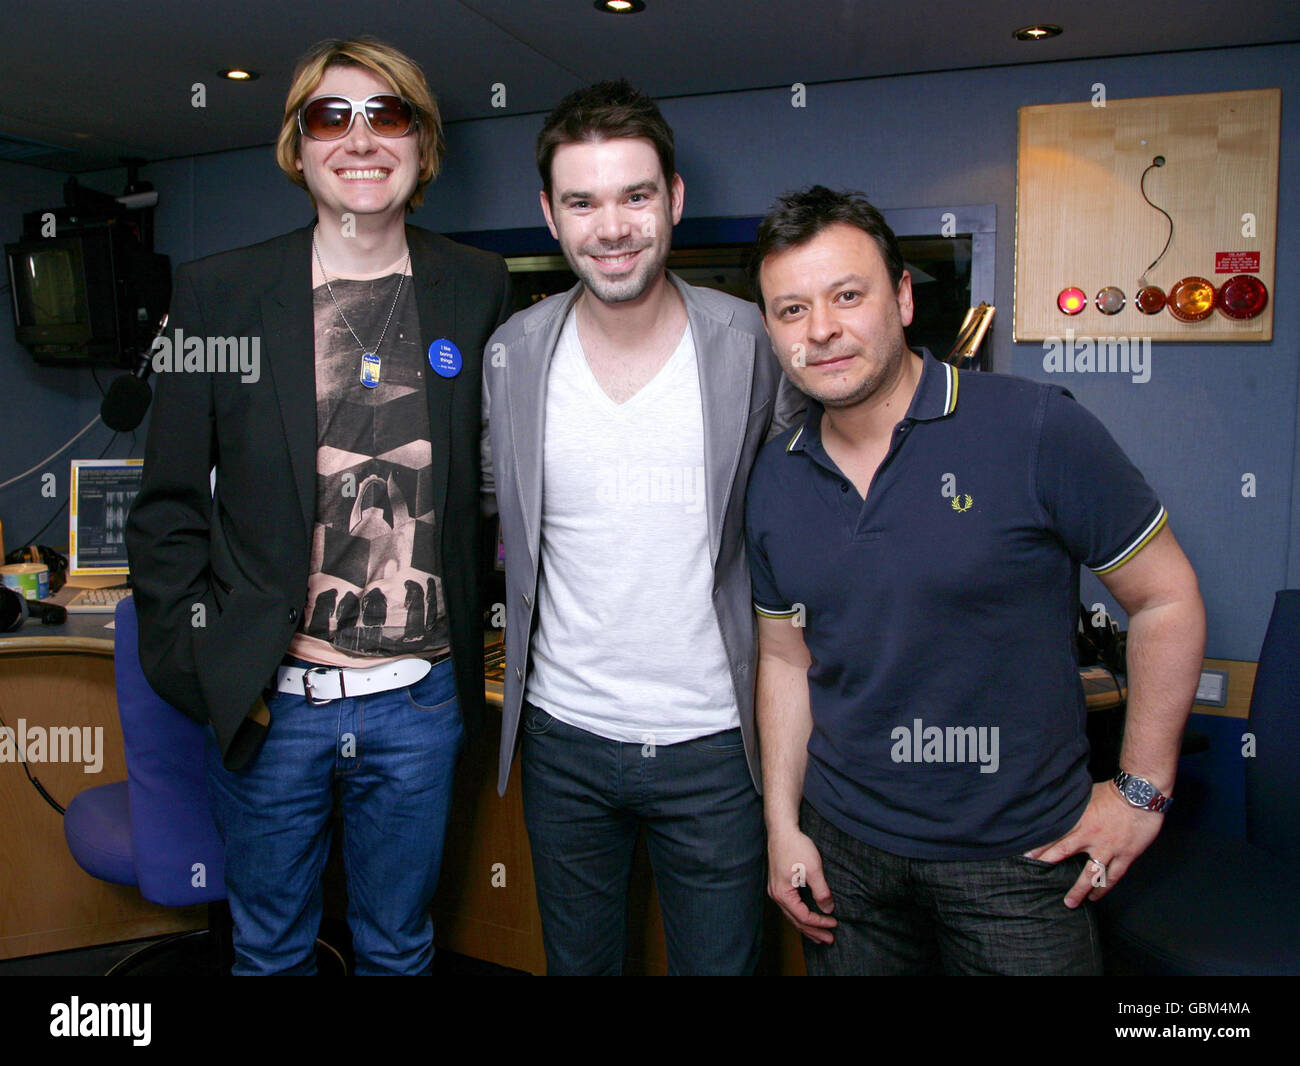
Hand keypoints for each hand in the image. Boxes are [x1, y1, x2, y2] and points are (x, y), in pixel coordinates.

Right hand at [767, 828, 837, 943]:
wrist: (782, 830)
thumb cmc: (796, 847)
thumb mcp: (813, 870)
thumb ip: (821, 892)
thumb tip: (828, 909)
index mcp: (783, 894)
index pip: (803, 917)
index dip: (820, 923)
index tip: (834, 924)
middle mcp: (776, 896)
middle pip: (795, 921)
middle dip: (813, 931)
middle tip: (829, 940)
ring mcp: (775, 891)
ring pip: (791, 915)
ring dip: (806, 926)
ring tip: (819, 936)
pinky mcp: (778, 885)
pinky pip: (789, 907)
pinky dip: (800, 916)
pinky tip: (807, 918)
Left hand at [1024, 782, 1165, 907]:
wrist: (1141, 795)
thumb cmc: (1115, 792)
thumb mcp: (1088, 795)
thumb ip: (1076, 808)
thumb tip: (1062, 808)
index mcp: (1080, 821)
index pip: (1055, 836)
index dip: (1040, 846)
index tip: (1026, 856)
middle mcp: (1091, 837)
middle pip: (1065, 853)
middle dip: (1049, 864)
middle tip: (1036, 878)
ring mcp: (1109, 848)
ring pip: (1091, 874)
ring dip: (1079, 889)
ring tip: (1070, 902)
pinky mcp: (1125, 855)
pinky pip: (1113, 876)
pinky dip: (1104, 888)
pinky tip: (1096, 896)